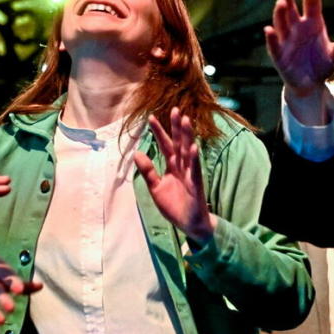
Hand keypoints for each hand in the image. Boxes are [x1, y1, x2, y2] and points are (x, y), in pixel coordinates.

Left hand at [134, 108, 215, 243]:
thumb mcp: (155, 188)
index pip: (165, 146)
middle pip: (178, 143)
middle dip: (176, 127)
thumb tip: (137, 153)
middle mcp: (182, 167)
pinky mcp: (196, 184)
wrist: (189, 224)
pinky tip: (194, 147)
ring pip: (188, 151)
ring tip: (186, 120)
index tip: (151, 117)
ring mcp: (190, 174)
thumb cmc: (174, 206)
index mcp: (172, 167)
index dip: (159, 132)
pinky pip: (195, 170)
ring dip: (187, 136)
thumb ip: (148, 171)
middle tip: (175, 109)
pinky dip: (195, 159)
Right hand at [264, 0, 333, 121]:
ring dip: (280, 13)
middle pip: (291, 9)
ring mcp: (286, 39)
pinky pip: (274, 44)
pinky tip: (269, 30)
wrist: (309, 84)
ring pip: (281, 23)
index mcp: (313, 25)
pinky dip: (271, 37)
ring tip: (281, 3)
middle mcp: (297, 28)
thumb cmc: (321, 66)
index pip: (312, 5)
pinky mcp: (279, 54)